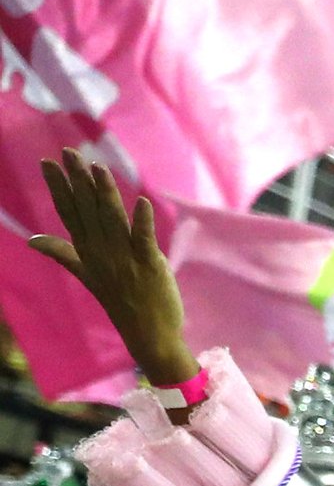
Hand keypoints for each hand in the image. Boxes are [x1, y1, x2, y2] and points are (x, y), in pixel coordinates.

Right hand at [30, 149, 193, 387]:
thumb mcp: (86, 274)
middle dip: (78, 180)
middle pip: (87, 210)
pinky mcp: (149, 265)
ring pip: (112, 219)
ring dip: (105, 193)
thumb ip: (61, 253)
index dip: (59, 187)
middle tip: (70, 152)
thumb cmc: (121, 301)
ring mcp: (125, 258)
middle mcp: (102, 251)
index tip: (48, 162)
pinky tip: (142, 202)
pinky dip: (143, 222)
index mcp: (86, 250)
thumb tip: (31, 240)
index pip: (69, 212)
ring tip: (97, 167)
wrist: (148, 333)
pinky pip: (144, 240)